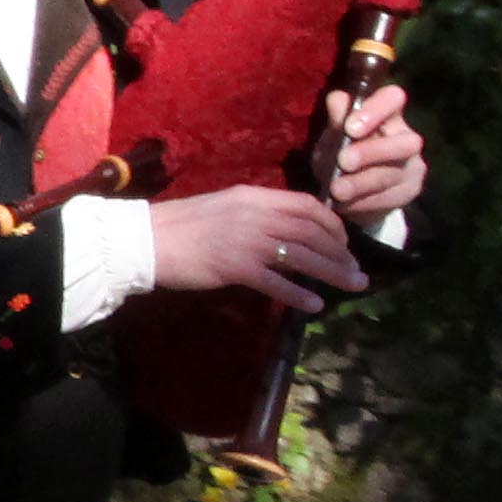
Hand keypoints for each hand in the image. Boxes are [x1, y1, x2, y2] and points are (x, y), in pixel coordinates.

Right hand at [153, 183, 364, 314]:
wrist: (145, 240)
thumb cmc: (180, 225)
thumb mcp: (224, 208)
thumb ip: (255, 215)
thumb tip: (283, 232)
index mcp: (255, 197)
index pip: (307, 206)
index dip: (332, 224)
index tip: (342, 242)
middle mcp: (256, 215)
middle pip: (312, 232)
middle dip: (340, 252)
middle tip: (356, 270)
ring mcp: (247, 241)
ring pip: (303, 255)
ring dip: (332, 272)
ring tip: (351, 286)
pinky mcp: (235, 267)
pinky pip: (277, 282)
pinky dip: (299, 294)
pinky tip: (314, 305)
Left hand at [325, 82, 425, 227]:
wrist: (350, 193)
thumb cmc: (340, 153)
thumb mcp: (332, 137)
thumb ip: (336, 120)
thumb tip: (337, 99)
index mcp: (387, 115)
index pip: (393, 98)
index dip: (376, 110)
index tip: (350, 127)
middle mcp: (406, 138)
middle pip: (405, 141)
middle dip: (372, 152)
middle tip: (344, 161)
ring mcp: (412, 166)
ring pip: (394, 173)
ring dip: (363, 182)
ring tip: (337, 190)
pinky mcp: (409, 192)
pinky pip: (389, 198)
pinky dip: (363, 201)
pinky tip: (346, 204)